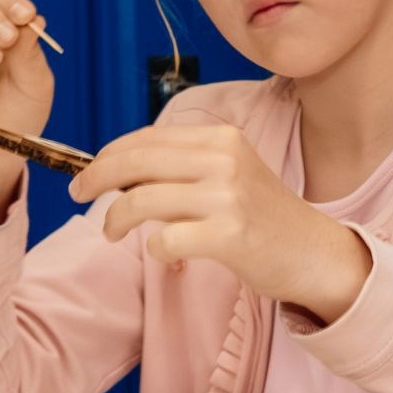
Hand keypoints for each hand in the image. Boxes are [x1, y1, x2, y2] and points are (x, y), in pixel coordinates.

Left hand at [68, 124, 370, 319]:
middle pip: (135, 162)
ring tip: (112, 231)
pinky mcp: (229, 236)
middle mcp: (224, 160)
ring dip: (115, 218)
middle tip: (78, 195)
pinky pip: (166, 241)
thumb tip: (119, 167)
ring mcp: (227, 197)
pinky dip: (155, 250)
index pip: (147, 138)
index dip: (107, 154)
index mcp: (222, 139)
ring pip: (141, 200)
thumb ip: (186, 163)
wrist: (313, 252)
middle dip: (95, 179)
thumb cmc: (262, 216)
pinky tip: (166, 254)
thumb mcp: (231, 171)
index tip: (87, 172)